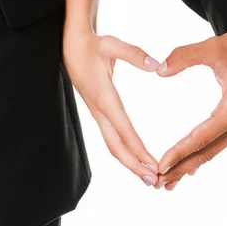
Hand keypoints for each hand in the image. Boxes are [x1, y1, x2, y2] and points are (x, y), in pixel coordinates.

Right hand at [63, 28, 159, 186]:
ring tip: (149, 176)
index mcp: (104, 97)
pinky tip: (136, 157)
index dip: (138, 149)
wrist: (71, 43)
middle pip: (116, 146)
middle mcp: (99, 109)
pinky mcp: (99, 110)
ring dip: (130, 161)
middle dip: (134, 165)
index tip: (153, 165)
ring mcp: (97, 112)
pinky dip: (125, 150)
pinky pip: (111, 136)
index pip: (124, 129)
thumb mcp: (112, 45)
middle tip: (155, 182)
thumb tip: (155, 65)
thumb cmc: (92, 44)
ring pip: (112, 144)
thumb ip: (134, 54)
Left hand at [154, 25, 226, 189]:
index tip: (160, 165)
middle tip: (158, 182)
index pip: (202, 137)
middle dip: (182, 168)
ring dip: (192, 164)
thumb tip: (160, 69)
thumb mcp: (214, 47)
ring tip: (170, 180)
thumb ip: (185, 56)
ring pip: (214, 150)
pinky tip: (192, 165)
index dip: (179, 152)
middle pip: (207, 151)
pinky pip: (221, 142)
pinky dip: (204, 154)